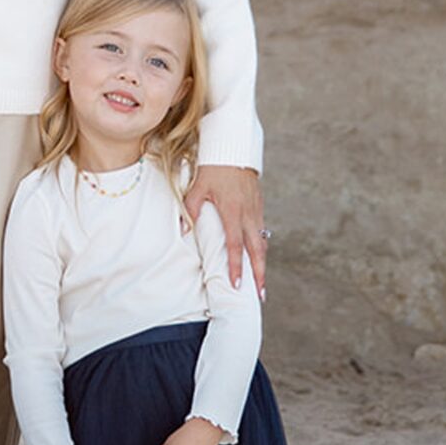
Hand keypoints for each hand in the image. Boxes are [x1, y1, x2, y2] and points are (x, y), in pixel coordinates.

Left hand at [184, 163, 265, 295]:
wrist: (234, 149)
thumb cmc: (213, 168)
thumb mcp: (197, 188)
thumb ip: (190, 210)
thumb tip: (183, 232)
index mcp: (232, 211)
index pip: (235, 245)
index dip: (235, 266)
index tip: (237, 284)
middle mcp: (248, 214)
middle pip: (257, 251)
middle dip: (259, 274)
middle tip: (260, 295)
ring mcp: (256, 211)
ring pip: (262, 243)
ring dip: (262, 264)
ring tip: (260, 283)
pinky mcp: (258, 207)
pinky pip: (262, 232)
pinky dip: (261, 248)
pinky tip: (258, 259)